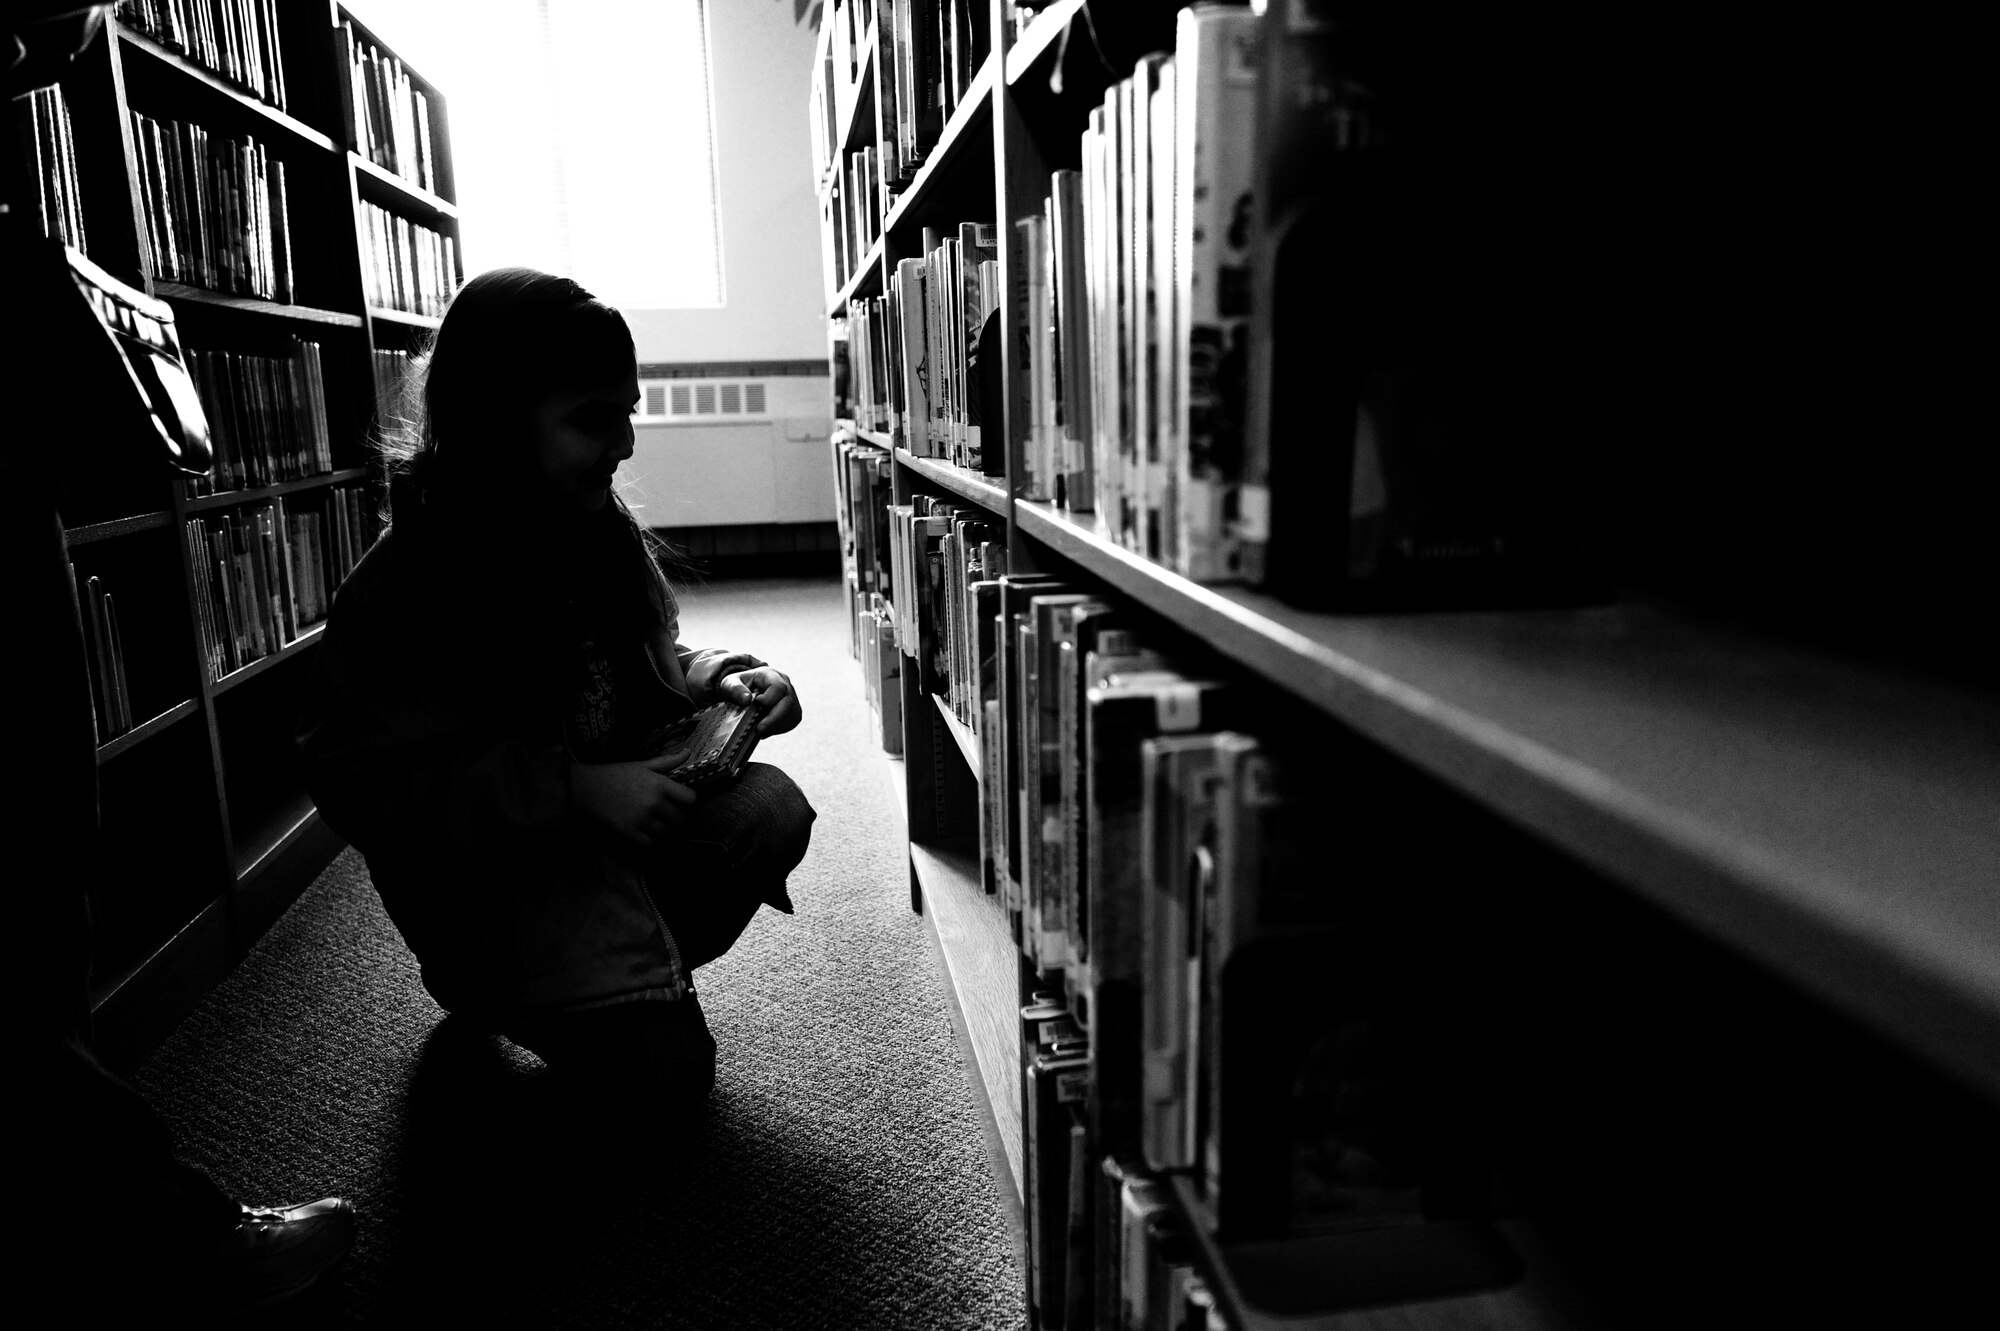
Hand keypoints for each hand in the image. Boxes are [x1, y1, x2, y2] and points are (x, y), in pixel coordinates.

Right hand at [568, 749, 696, 852]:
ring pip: (668, 835)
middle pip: (681, 820)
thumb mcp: (642, 765)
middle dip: (677, 818)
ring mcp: (643, 820)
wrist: (587, 788)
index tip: (681, 801)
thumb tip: (687, 752)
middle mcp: (655, 803)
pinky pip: (651, 845)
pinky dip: (652, 842)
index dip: (688, 800)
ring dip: (666, 832)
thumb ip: (667, 761)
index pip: (691, 799)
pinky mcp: (630, 833)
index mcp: (660, 784)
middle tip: (669, 816)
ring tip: (659, 827)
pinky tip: (647, 835)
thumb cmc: (616, 774)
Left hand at [719, 666, 801, 736]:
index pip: (778, 687)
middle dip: (773, 719)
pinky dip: (779, 728)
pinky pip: (791, 721)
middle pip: (788, 702)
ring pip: (791, 714)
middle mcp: (786, 684)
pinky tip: (766, 729)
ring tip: (759, 730)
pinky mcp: (793, 710)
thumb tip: (747, 699)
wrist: (744, 692)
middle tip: (759, 730)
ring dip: (776, 725)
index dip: (769, 698)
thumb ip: (734, 689)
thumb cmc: (737, 687)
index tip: (756, 703)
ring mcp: (792, 698)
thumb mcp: (729, 684)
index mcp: (771, 675)